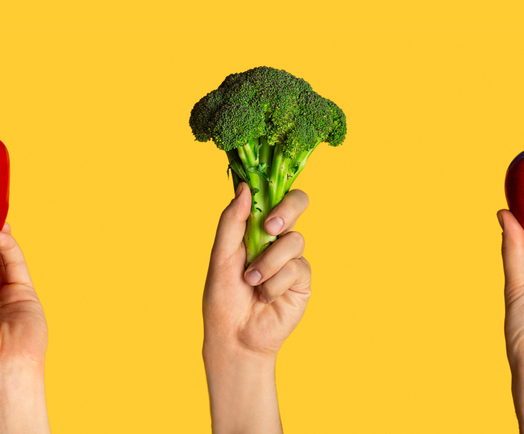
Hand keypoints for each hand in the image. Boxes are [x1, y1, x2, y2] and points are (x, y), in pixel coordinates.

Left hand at [203, 183, 311, 433]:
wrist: (233, 336)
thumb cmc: (223, 297)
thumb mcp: (221, 255)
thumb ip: (232, 221)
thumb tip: (244, 187)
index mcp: (255, 228)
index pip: (272, 195)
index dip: (273, 190)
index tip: (259, 202)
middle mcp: (277, 239)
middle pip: (298, 203)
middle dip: (286, 211)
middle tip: (269, 228)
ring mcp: (292, 258)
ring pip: (295, 240)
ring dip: (269, 263)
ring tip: (252, 282)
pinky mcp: (302, 280)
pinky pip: (298, 267)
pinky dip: (276, 283)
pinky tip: (265, 296)